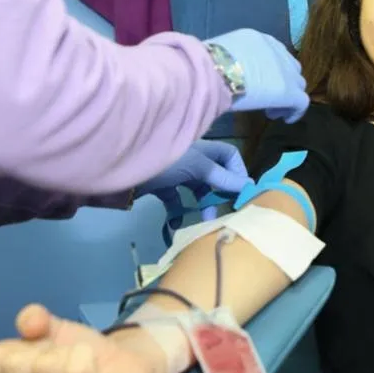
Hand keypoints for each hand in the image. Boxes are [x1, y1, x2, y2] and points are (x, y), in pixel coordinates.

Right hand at [0, 304, 167, 372]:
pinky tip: (90, 358)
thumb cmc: (77, 354)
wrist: (125, 361)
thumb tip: (29, 322)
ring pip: (46, 369)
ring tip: (77, 359)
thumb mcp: (47, 331)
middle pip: (15, 365)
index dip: (15, 345)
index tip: (35, 355)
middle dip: (40, 348)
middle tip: (60, 357)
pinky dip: (83, 354)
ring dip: (64, 352)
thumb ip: (31, 319)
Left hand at [136, 140, 250, 228]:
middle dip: (220, 194)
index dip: (237, 172)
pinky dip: (178, 212)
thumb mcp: (199, 169)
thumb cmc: (167, 162)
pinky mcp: (161, 186)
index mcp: (204, 149)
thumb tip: (249, 186)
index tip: (240, 192)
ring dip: (202, 205)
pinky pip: (175, 200)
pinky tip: (177, 223)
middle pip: (215, 175)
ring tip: (205, 222)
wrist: (124, 169)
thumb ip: (223, 178)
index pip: (229, 155)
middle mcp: (192, 159)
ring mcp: (176, 172)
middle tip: (225, 211)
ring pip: (196, 190)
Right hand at [208, 28, 308, 122]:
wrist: (211, 73)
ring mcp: (285, 70)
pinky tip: (284, 119)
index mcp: (257, 39)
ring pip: (297, 84)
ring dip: (287, 97)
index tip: (258, 83)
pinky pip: (301, 102)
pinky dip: (295, 112)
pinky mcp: (289, 91)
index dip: (269, 70)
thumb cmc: (205, 64)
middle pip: (289, 67)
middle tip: (267, 97)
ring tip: (271, 110)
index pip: (272, 54)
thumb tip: (225, 70)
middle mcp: (275, 50)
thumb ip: (231, 60)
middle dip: (282, 82)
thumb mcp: (221, 54)